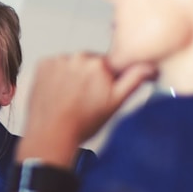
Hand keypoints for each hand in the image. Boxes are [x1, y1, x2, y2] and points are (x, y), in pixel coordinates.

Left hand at [23, 53, 154, 148]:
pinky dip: (56, 76)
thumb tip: (150, 66)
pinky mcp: (43, 64)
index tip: (100, 92)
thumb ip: (134, 80)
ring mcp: (58, 60)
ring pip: (71, 64)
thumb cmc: (82, 123)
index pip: (109, 65)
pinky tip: (57, 93)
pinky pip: (54, 65)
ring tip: (69, 98)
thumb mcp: (115, 103)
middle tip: (84, 99)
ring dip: (72, 76)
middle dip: (89, 77)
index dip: (106, 80)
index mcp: (100, 64)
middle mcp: (79, 57)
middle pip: (89, 63)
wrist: (51, 134)